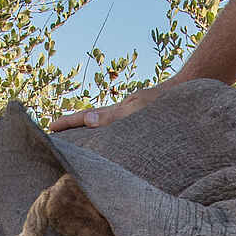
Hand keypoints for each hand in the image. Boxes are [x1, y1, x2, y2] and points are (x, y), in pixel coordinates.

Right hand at [48, 83, 171, 133]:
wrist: (187, 92)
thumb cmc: (162, 102)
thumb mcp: (135, 110)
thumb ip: (111, 117)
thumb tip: (87, 121)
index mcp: (115, 112)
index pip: (84, 117)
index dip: (67, 123)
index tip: (49, 128)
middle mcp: (120, 114)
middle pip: (91, 120)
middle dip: (73, 128)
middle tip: (56, 136)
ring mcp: (130, 116)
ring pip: (105, 125)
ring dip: (90, 132)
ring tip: (78, 142)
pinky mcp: (142, 121)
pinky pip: (119, 130)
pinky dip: (109, 135)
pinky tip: (112, 142)